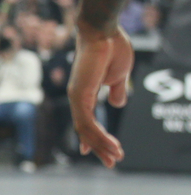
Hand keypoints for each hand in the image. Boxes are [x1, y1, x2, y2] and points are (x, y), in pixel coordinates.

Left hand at [68, 20, 128, 167]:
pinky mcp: (79, 95)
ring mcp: (76, 97)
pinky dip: (98, 136)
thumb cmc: (111, 48)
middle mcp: (77, 98)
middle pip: (85, 130)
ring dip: (101, 146)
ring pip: (86, 130)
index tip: (93, 152)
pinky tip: (110, 146)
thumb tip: (116, 103)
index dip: (90, 138)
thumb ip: (116, 90)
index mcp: (85, 93)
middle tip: (111, 162)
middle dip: (99, 147)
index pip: (85, 121)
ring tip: (114, 158)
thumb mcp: (118, 76)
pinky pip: (88, 123)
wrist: (104, 32)